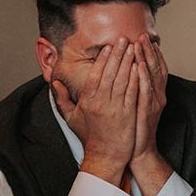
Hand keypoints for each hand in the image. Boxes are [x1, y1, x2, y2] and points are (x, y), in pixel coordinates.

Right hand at [52, 38, 137, 183]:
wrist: (105, 156)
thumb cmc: (90, 138)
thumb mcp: (71, 118)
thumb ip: (62, 99)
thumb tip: (54, 83)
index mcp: (88, 101)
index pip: (95, 75)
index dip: (103, 59)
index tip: (108, 47)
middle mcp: (101, 102)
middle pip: (110, 73)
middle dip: (118, 54)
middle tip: (123, 39)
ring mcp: (115, 108)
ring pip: (122, 80)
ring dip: (128, 62)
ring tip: (133, 48)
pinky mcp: (128, 114)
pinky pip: (133, 92)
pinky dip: (137, 78)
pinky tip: (140, 67)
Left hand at [131, 34, 167, 163]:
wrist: (138, 150)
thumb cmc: (133, 129)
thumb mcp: (134, 106)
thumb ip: (131, 89)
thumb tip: (123, 74)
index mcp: (153, 93)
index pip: (153, 68)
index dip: (150, 53)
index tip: (143, 38)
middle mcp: (157, 96)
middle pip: (155, 68)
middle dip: (148, 50)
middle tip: (142, 35)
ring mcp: (153, 103)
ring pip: (151, 76)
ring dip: (146, 58)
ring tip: (140, 43)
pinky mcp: (147, 111)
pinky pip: (145, 92)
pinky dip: (143, 78)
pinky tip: (139, 66)